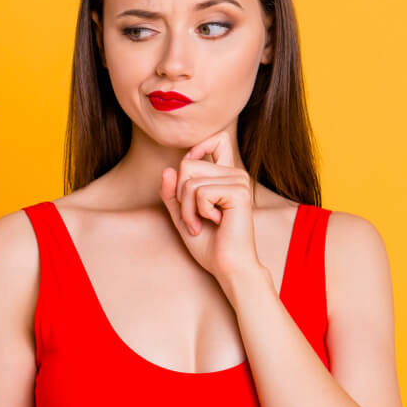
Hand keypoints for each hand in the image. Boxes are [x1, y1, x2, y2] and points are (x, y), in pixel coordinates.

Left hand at [159, 128, 270, 295]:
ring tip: (202, 224)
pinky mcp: (239, 193)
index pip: (218, 139)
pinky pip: (200, 192)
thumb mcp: (182, 214)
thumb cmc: (209, 244)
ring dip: (187, 208)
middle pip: (188, 163)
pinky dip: (196, 212)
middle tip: (194, 219)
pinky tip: (214, 223)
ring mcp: (239, 181)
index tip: (191, 174)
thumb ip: (173, 193)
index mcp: (226, 175)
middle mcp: (235, 174)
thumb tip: (168, 169)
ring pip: (189, 178)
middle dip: (181, 195)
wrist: (228, 267)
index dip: (197, 149)